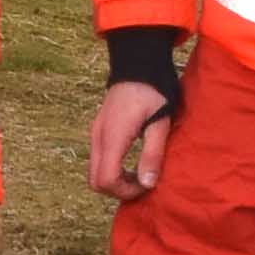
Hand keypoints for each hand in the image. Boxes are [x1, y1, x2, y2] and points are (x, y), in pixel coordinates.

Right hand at [88, 77, 177, 200]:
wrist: (138, 64)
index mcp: (113, 136)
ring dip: (115, 181)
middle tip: (143, 183)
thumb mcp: (160, 123)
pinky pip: (97, 161)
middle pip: (95, 182)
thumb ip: (152, 154)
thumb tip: (147, 184)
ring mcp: (95, 133)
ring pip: (94, 173)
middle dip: (119, 190)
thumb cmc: (154, 92)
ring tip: (139, 174)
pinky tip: (130, 162)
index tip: (147, 184)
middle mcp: (98, 137)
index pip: (106, 180)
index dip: (126, 191)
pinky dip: (111, 170)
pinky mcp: (98, 131)